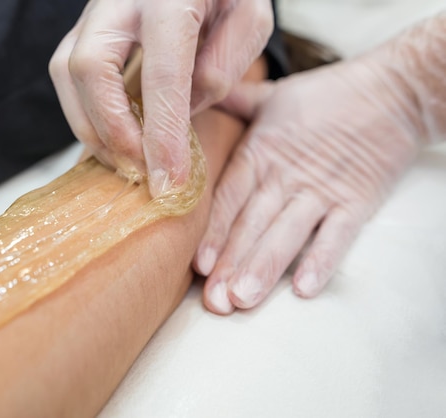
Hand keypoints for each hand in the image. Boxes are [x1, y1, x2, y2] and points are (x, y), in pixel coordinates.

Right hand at [49, 0, 272, 195]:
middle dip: (112, 132)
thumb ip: (225, 61)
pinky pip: (67, 75)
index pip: (162, 74)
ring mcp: (94, 12)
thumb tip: (182, 112)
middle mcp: (120, 0)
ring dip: (93, 129)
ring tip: (127, 163)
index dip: (162, 134)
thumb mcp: (250, 15)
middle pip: (91, 68)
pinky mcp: (83, 28)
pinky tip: (113, 138)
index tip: (168, 180)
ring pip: (67, 73)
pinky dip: (86, 115)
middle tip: (141, 171)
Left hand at [193, 56, 423, 312]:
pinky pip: (338, 235)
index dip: (214, 231)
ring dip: (265, 267)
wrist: (392, 91)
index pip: (229, 198)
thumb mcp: (270, 96)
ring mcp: (322, 190)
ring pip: (288, 233)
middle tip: (215, 301)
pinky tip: (304, 288)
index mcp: (260, 153)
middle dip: (232, 263)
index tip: (199, 265)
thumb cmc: (324, 96)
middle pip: (253, 224)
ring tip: (245, 299)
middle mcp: (286, 176)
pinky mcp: (357, 201)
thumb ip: (232, 102)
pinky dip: (322, 260)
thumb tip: (194, 91)